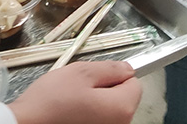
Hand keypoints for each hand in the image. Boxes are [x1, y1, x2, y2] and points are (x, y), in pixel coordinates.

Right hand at [9, 61, 140, 123]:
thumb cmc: (52, 100)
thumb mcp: (81, 73)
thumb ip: (109, 68)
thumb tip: (127, 69)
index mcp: (121, 108)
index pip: (134, 83)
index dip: (116, 74)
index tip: (96, 75)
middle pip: (124, 98)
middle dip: (106, 88)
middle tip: (80, 86)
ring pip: (110, 110)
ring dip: (96, 102)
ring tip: (73, 100)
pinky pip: (99, 120)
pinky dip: (89, 115)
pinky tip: (71, 113)